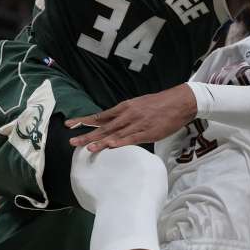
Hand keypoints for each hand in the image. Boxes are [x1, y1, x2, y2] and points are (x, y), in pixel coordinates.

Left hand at [66, 84, 197, 151]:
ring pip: (115, 134)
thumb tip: (112, 123)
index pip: (100, 116)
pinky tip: (110, 146)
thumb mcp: (138, 105)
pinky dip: (120, 142)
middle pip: (103, 127)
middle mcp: (127, 114)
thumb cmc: (159, 104)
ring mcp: (137, 123)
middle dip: (87, 134)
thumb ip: (124, 114)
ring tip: (87, 148)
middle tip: (72, 141)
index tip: (69, 125)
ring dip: (100, 141)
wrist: (180, 101)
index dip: (84, 121)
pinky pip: (132, 138)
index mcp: (124, 107)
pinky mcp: (148, 132)